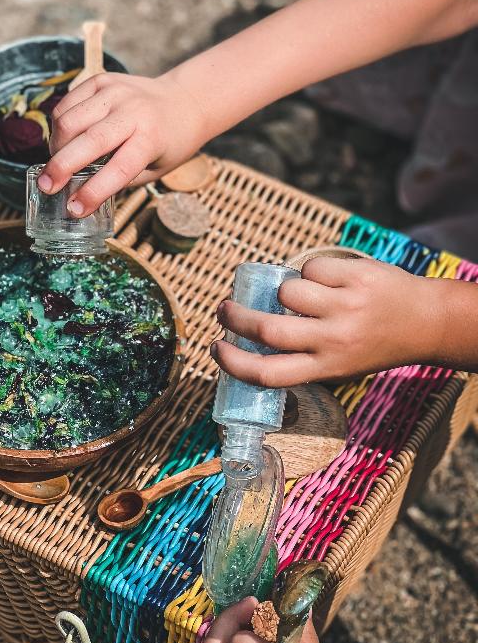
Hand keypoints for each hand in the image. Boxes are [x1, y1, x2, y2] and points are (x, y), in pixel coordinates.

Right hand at [37, 72, 206, 216]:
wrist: (184, 100)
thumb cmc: (170, 143)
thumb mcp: (154, 169)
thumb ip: (121, 180)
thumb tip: (81, 194)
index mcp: (151, 138)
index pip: (118, 169)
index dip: (94, 192)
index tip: (74, 209)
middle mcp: (132, 111)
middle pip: (88, 140)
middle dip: (61, 167)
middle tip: (46, 187)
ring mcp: (115, 91)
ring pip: (69, 119)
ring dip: (56, 146)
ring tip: (58, 162)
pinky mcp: (101, 80)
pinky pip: (67, 103)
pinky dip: (58, 126)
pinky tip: (64, 140)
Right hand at [212, 257, 442, 386]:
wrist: (426, 322)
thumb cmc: (371, 345)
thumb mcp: (336, 365)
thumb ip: (299, 357)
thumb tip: (247, 337)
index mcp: (325, 368)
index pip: (268, 374)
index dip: (233, 363)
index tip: (216, 347)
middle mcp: (334, 342)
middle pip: (268, 330)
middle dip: (236, 316)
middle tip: (224, 308)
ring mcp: (346, 308)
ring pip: (288, 292)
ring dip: (284, 289)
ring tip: (300, 294)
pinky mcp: (357, 278)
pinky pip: (312, 268)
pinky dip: (311, 271)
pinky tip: (328, 279)